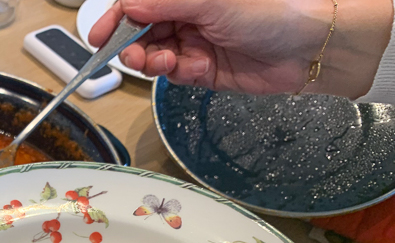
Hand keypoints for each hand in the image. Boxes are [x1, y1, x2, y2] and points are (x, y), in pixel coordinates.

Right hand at [88, 0, 392, 98]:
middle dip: (131, 43)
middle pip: (142, 30)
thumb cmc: (269, 13)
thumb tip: (128, 6)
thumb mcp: (210, 1)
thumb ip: (165, 3)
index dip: (116, 18)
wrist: (306, 50)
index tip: (99, 36)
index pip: (140, 5)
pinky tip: (179, 67)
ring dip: (149, 59)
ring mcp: (193, 43)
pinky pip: (173, 74)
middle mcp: (188, 16)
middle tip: (129, 54)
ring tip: (157, 62)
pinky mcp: (202, 71)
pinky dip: (170, 72)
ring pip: (153, 54)